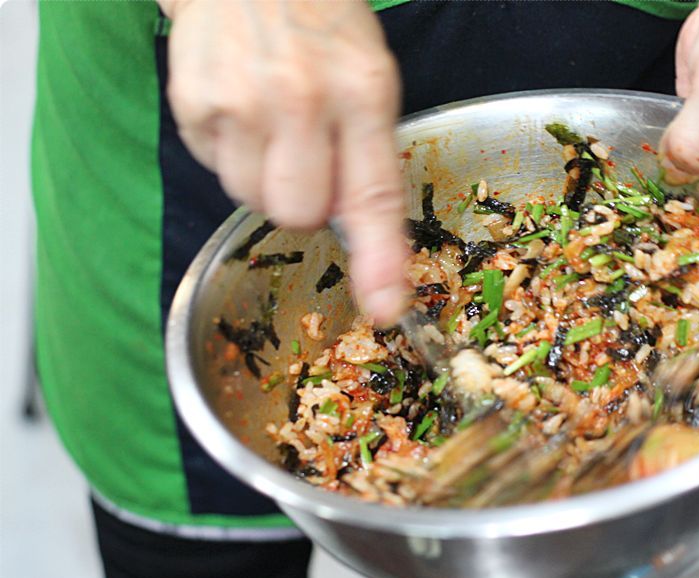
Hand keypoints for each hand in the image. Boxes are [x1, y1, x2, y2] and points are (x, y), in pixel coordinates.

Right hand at [159, 0, 407, 323]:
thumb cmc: (321, 27)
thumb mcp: (370, 77)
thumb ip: (368, 155)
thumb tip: (358, 233)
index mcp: (362, 93)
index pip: (374, 196)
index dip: (380, 261)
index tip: (385, 308)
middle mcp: (301, 100)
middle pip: (300, 215)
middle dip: (306, 205)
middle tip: (310, 160)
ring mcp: (239, 103)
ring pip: (252, 201)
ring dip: (265, 179)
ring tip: (272, 125)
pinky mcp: (193, 105)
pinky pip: (215, 170)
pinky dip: (231, 153)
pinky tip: (242, 111)